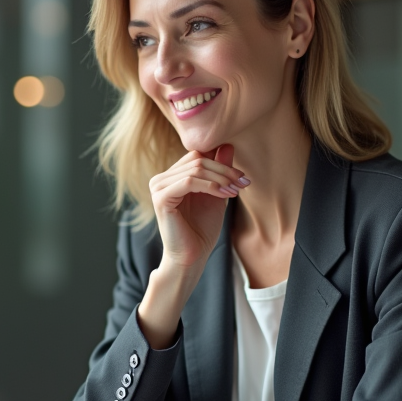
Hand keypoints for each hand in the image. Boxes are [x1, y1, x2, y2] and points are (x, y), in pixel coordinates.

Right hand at [150, 144, 246, 275]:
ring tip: (235, 191)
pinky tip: (224, 195)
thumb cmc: (201, 229)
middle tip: (243, 183)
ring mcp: (158, 187)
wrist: (191, 256)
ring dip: (221, 179)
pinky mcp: (161, 198)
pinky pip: (188, 182)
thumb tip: (227, 143)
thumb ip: (219, 171)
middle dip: (225, 170)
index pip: (197, 155)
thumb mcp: (216, 194)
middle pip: (197, 159)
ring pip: (195, 169)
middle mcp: (161, 179)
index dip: (222, 163)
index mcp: (171, 176)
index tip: (242, 179)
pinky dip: (210, 186)